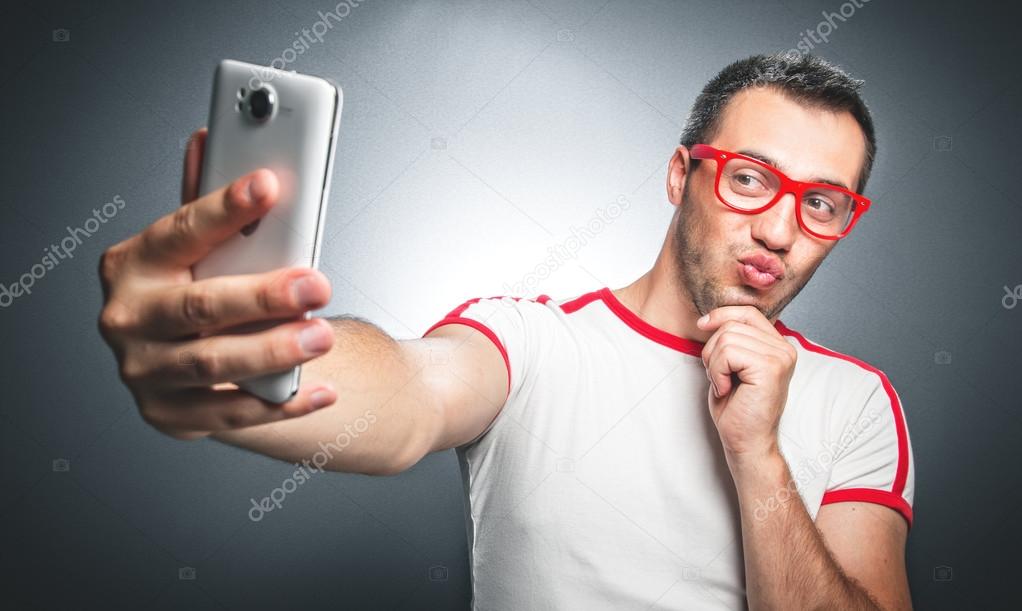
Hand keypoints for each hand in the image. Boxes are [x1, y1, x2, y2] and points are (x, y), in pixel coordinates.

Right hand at [97, 128, 337, 439]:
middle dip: (262, 295)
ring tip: (321, 337)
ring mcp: (142, 371)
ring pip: (213, 362)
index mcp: (132, 263)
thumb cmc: (191, 292)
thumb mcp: (193, 250)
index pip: (180, 231)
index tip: (268, 185)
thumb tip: (211, 139)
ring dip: (273, 351)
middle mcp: (127, 317)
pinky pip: (231, 413)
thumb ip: (206, 205)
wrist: (179, 370)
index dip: (225, 208)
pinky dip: (281, 404)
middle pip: (199, 305)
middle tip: (316, 284)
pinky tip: (322, 390)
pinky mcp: (167, 414)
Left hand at [696, 306, 796, 460]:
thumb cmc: (736, 409)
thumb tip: (710, 318)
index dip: (721, 314)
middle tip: (719, 378)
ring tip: (724, 385)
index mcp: (777, 346)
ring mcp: (780, 357)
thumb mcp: (731, 367)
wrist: (747, 442)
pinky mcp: (771, 368)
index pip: (748, 313)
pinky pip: (728, 353)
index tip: (702, 325)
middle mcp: (785, 349)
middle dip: (713, 351)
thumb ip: (731, 341)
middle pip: (732, 324)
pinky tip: (727, 390)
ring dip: (714, 364)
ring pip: (726, 338)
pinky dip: (717, 372)